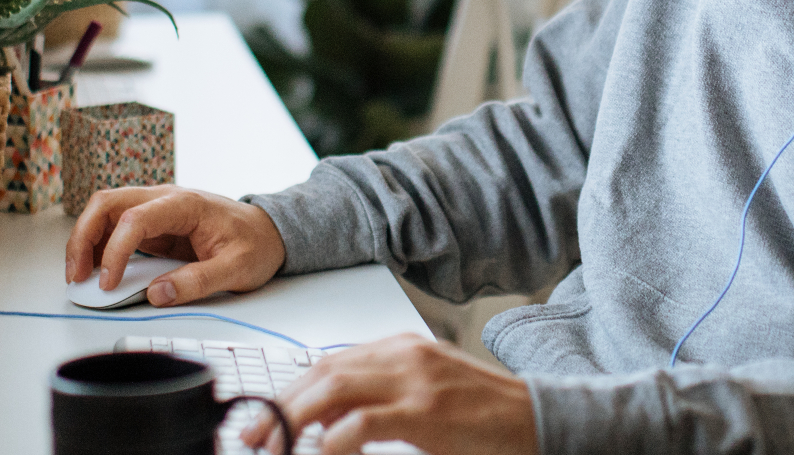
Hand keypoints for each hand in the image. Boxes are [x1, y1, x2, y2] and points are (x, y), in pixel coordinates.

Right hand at [65, 185, 286, 305]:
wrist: (269, 231)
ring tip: (78, 276)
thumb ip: (197, 281)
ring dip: (85, 239)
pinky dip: (98, 244)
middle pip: (108, 203)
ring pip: (106, 211)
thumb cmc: (256, 244)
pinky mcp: (153, 223)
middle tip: (75, 275)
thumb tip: (157, 294)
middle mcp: (165, 199)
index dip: (115, 251)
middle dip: (83, 237)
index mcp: (185, 204)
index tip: (108, 283)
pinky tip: (94, 268)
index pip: (135, 219)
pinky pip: (115, 226)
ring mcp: (156, 209)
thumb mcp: (237, 269)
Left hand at [240, 334, 535, 454]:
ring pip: (333, 389)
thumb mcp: (428, 397)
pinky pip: (363, 423)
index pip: (330, 362)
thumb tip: (325, 423)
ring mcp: (416, 380)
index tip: (263, 420)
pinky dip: (333, 440)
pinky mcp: (427, 412)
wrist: (540, 421)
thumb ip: (380, 400)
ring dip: (293, 420)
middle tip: (254, 438)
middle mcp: (405, 356)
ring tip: (272, 447)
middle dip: (281, 406)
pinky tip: (320, 454)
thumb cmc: (486, 418)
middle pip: (323, 372)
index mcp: (403, 348)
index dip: (290, 391)